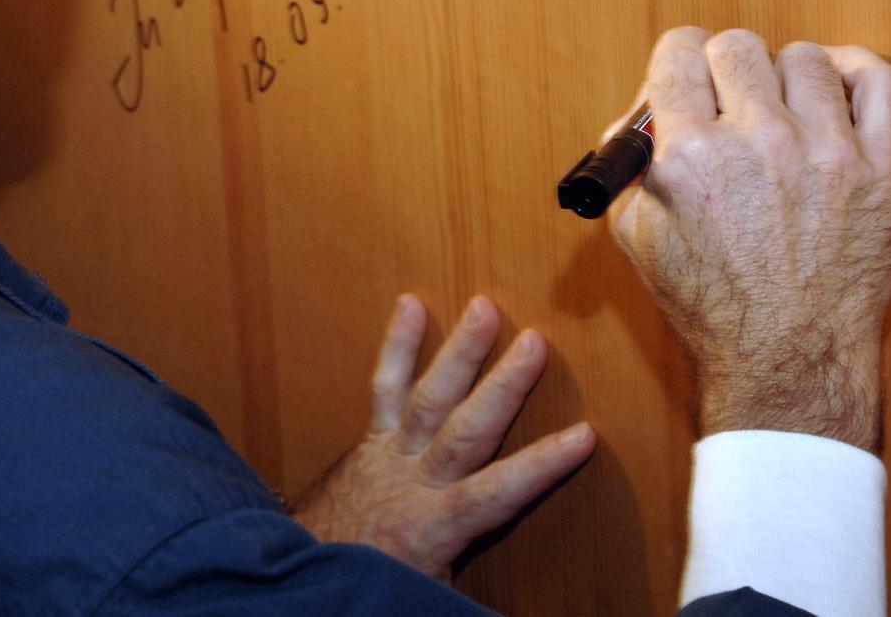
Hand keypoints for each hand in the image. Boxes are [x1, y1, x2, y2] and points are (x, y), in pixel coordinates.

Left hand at [290, 294, 595, 579]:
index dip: (540, 465)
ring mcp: (390, 451)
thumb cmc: (381, 580)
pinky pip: (384, 385)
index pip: (497, 493)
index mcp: (434, 526)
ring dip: (459, 351)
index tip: (584, 435)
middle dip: (502, 386)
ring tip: (484, 307)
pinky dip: (397, 345)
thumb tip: (515, 603)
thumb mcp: (431, 593)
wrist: (306, 570)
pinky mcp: (373, 434)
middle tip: (534, 343)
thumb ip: (470, 587)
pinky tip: (410, 303)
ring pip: (428, 396)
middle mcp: (414, 480)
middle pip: (464, 429)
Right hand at [610, 27, 890, 451]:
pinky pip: (879, 83)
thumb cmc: (711, 303)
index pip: (679, 53)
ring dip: (782, 74)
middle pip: (736, 46)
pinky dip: (853, 70)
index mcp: (689, 157)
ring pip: (802, 57)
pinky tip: (831, 88)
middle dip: (722, 64)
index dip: (677, 57)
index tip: (684, 70)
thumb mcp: (636, 233)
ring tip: (780, 106)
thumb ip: (630, 160)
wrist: (788, 360)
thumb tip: (646, 108)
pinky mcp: (879, 172)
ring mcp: (824, 154)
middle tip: (726, 94)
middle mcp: (756, 145)